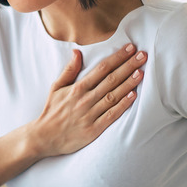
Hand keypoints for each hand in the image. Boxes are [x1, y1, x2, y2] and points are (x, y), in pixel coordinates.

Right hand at [28, 43, 145, 157]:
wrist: (44, 137)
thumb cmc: (52, 111)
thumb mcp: (56, 87)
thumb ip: (69, 70)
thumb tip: (77, 52)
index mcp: (77, 88)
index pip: (101, 69)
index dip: (117, 58)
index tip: (129, 48)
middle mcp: (85, 99)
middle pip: (110, 80)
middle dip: (128, 66)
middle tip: (142, 55)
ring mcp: (90, 114)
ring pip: (113, 96)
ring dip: (128, 83)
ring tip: (141, 72)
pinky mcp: (93, 130)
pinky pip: (111, 115)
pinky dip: (122, 106)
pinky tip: (133, 96)